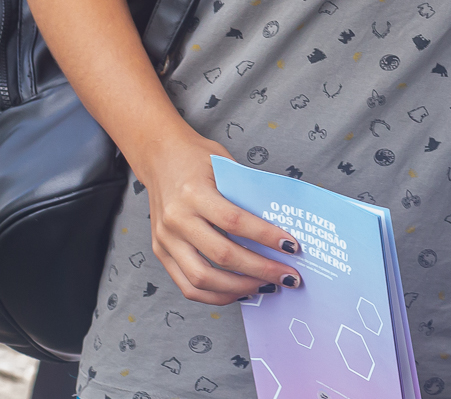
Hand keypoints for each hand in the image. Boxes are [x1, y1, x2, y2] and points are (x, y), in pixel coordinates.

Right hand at [137, 132, 305, 304]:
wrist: (159, 155)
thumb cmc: (197, 157)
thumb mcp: (225, 165)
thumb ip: (245, 194)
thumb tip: (280, 225)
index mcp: (194, 193)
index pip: (235, 221)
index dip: (265, 237)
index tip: (291, 246)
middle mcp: (176, 219)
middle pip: (222, 255)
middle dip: (260, 270)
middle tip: (288, 276)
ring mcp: (165, 239)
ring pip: (202, 279)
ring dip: (239, 288)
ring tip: (266, 287)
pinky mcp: (160, 252)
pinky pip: (187, 285)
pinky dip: (215, 295)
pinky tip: (239, 291)